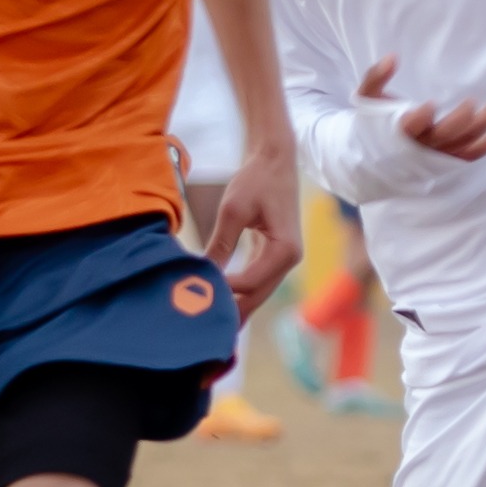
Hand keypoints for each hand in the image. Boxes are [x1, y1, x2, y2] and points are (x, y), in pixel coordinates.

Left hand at [195, 154, 299, 324]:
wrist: (275, 159)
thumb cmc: (256, 179)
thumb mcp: (234, 209)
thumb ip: (220, 244)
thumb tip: (202, 273)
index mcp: (285, 249)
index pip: (250, 282)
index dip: (223, 290)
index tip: (195, 290)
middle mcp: (290, 260)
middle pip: (256, 296)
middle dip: (230, 311)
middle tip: (199, 326)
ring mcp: (284, 260)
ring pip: (257, 293)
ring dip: (234, 306)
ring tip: (206, 323)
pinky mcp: (275, 256)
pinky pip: (256, 282)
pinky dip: (238, 292)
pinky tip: (218, 304)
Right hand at [355, 57, 485, 164]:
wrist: (376, 159)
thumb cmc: (372, 123)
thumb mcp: (366, 97)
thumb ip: (376, 76)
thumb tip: (392, 57)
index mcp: (400, 130)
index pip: (411, 127)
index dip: (421, 118)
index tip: (430, 104)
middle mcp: (424, 145)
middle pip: (447, 135)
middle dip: (461, 120)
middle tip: (472, 102)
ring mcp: (440, 153)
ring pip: (469, 140)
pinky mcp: (452, 158)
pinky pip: (477, 152)